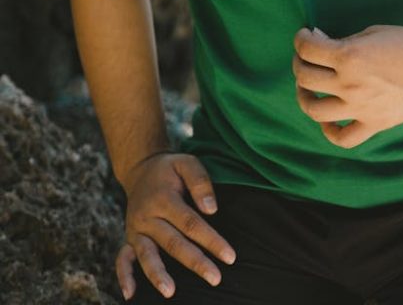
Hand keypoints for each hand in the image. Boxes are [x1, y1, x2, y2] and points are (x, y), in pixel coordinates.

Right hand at [115, 152, 236, 299]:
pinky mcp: (128, 239)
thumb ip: (200, 181)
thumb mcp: (187, 162)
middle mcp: (147, 216)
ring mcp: (136, 229)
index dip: (211, 240)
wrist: (140, 170)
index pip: (191, 223)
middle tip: (215, 278)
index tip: (230, 256)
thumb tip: (211, 209)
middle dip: (195, 262)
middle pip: (173, 243)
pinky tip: (131, 295)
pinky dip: (124, 276)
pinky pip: (122, 259)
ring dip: (158, 275)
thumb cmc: (170, 169)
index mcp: (164, 198)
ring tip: (170, 292)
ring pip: (147, 254)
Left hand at [292, 24, 402, 148]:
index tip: (306, 35)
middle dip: (299, 63)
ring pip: (314, 109)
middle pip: (305, 77)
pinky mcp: (373, 124)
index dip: (301, 39)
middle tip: (306, 57)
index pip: (308, 49)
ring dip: (304, 95)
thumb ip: (344, 41)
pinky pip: (342, 138)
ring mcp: (360, 108)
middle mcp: (349, 84)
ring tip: (308, 87)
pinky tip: (328, 118)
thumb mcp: (372, 32)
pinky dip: (328, 130)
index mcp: (348, 56)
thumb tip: (322, 43)